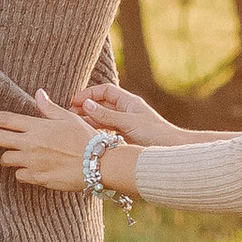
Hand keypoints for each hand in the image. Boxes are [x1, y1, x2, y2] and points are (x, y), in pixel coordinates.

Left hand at [0, 91, 136, 193]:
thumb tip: (38, 93)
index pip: (5, 120)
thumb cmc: (86, 138)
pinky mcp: (37, 178)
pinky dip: (24, 172)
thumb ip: (49, 108)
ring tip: (24, 155)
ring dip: (10, 157)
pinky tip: (38, 169)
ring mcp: (32, 162)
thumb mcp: (69, 118)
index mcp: (37, 126)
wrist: (99, 164)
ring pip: (7, 160)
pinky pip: (21, 175)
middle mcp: (31, 144)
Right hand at [72, 83, 186, 146]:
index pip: (105, 91)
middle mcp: (126, 110)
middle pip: (102, 104)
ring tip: (74, 124)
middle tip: (70, 114)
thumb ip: (107, 115)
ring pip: (102, 118)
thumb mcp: (128, 123)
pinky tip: (85, 134)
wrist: (171, 150)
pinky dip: (95, 130)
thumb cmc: (154, 133)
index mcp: (129, 102)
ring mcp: (125, 123)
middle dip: (85, 107)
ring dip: (88, 119)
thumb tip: (86, 104)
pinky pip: (106, 130)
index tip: (75, 101)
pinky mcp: (124, 136)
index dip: (89, 94)